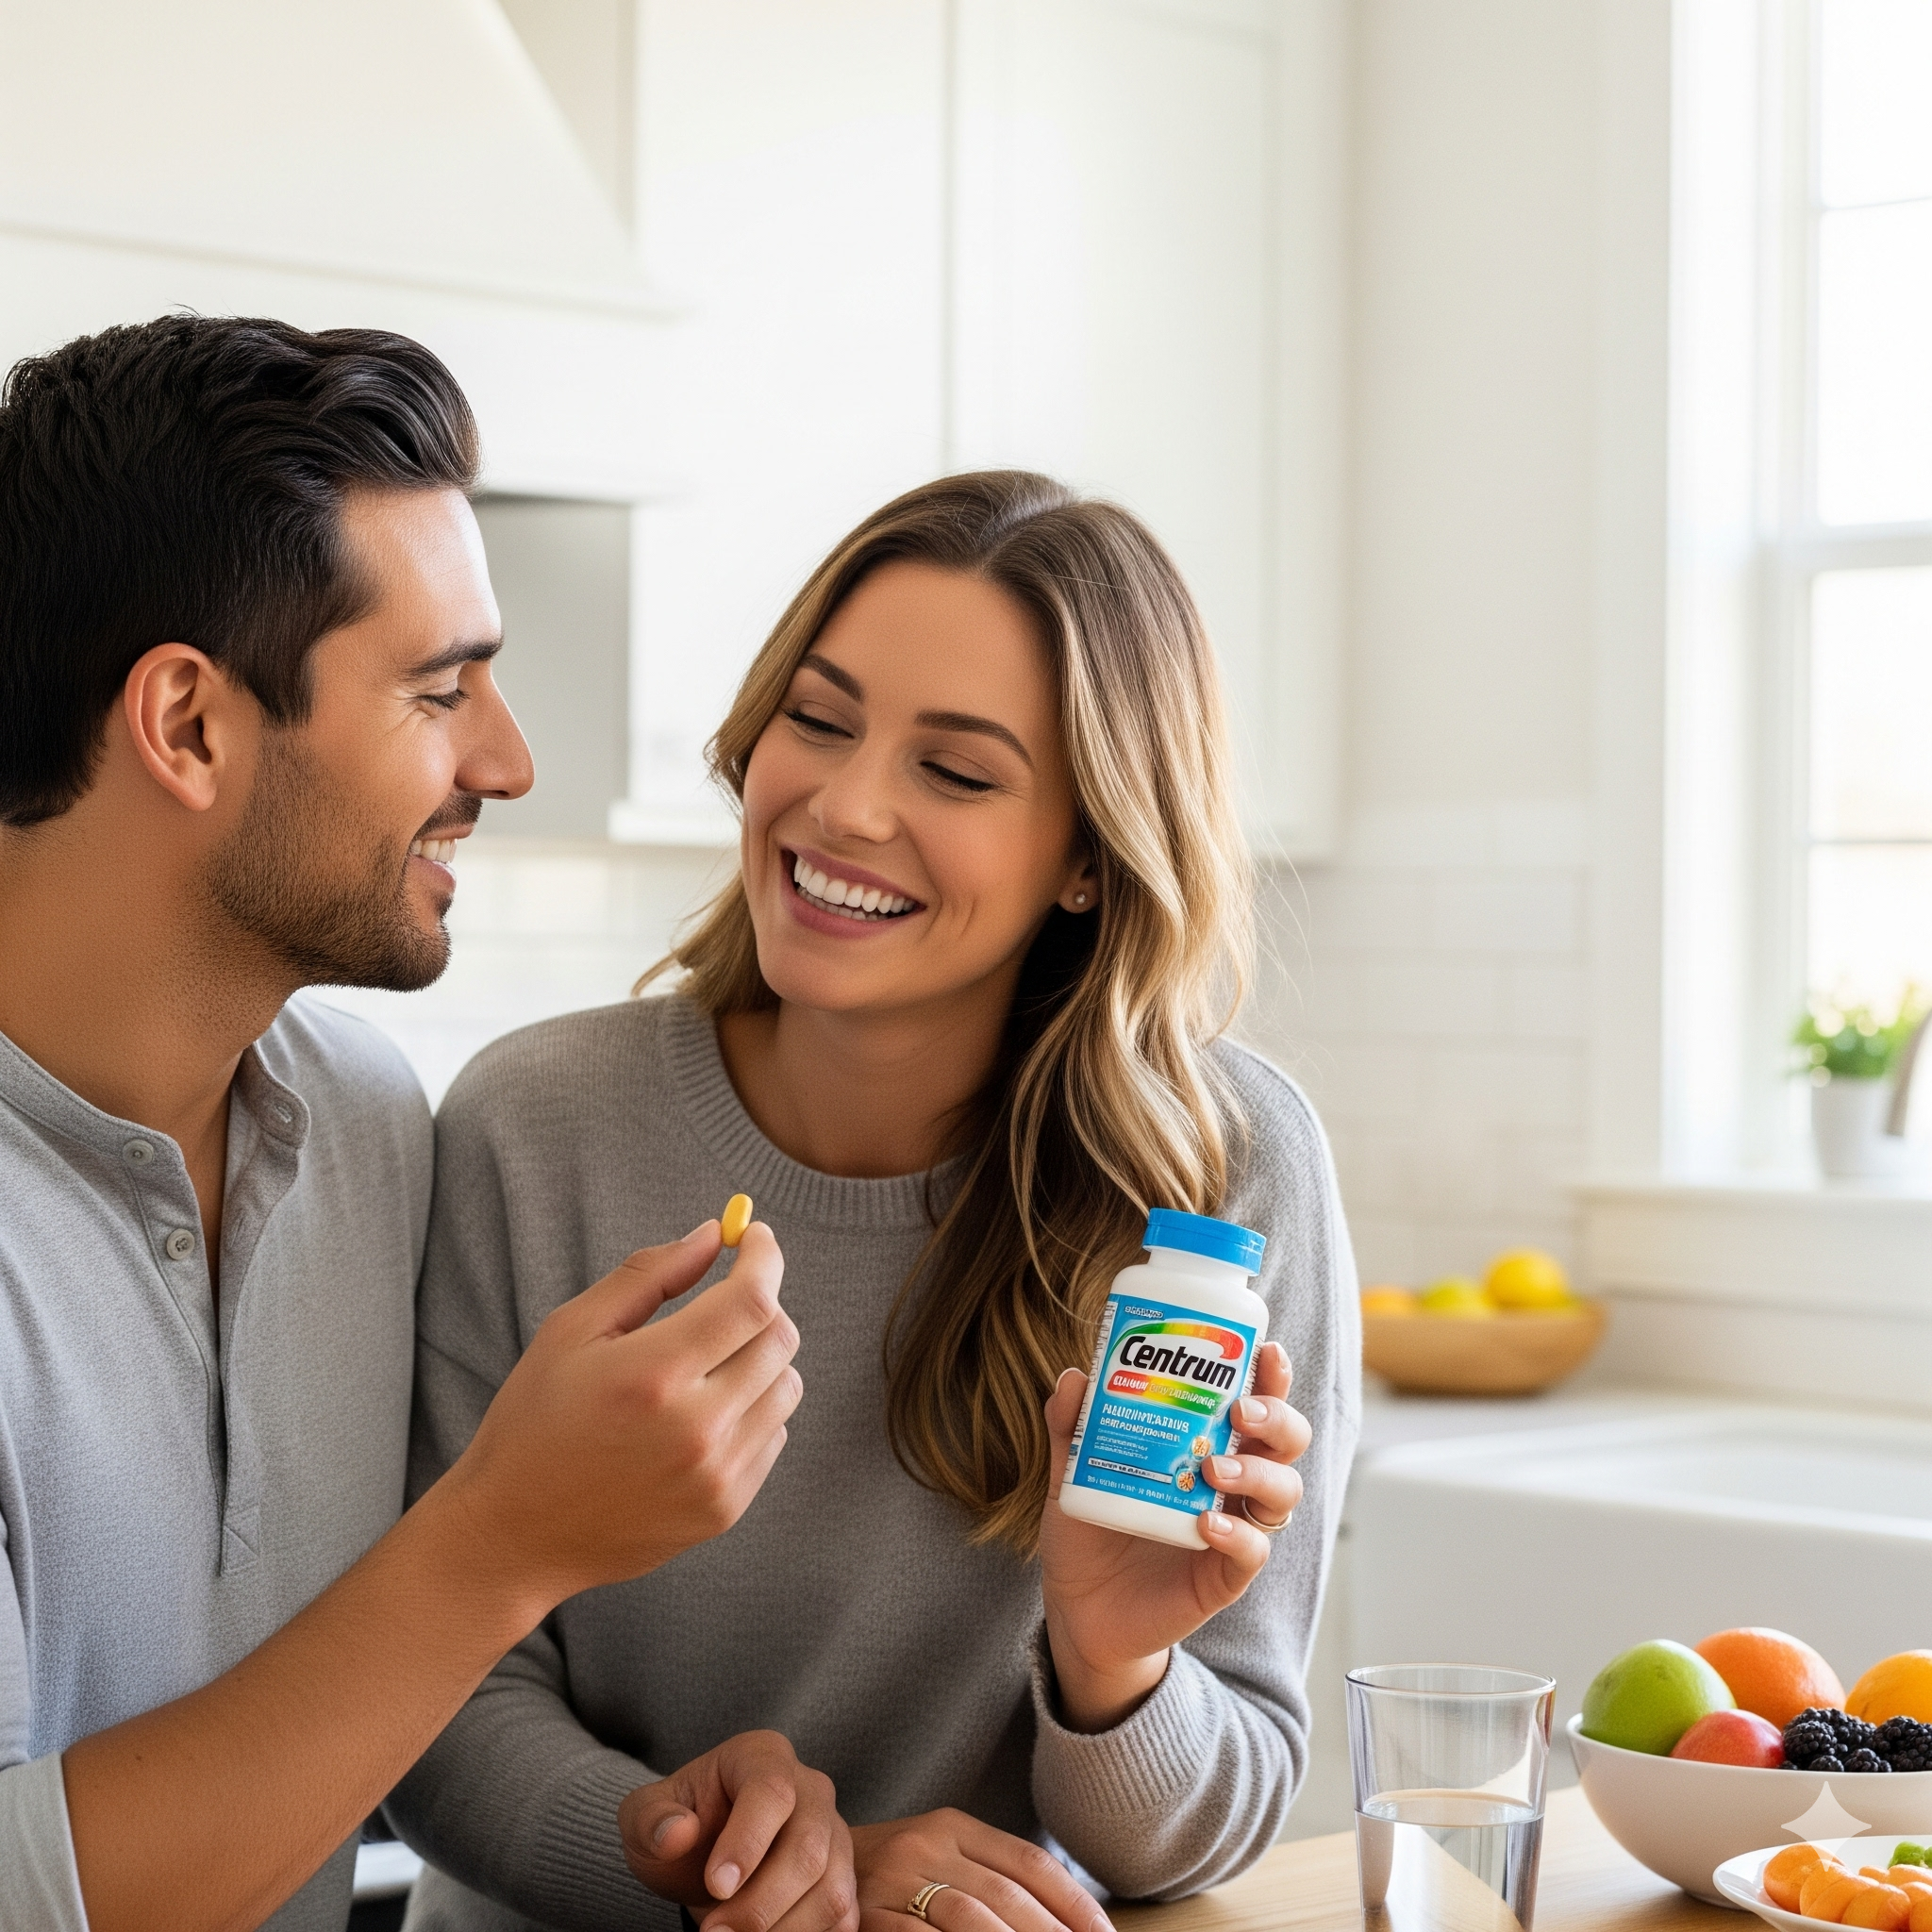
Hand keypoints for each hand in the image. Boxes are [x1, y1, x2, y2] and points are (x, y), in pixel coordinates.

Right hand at [440, 1219, 800, 1610]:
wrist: (513, 1535)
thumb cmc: (534, 1422)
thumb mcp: (571, 1330)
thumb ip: (649, 1274)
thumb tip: (714, 1235)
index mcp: (652, 1375)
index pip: (751, 1301)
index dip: (765, 1258)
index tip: (756, 1238)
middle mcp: (695, 1429)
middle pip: (780, 1340)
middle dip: (762, 1302)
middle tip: (726, 1298)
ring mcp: (715, 1477)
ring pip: (786, 1387)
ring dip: (762, 1358)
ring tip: (710, 1360)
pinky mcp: (724, 1511)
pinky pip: (774, 1436)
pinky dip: (754, 1410)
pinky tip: (703, 1413)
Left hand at [620, 1731, 856, 1931]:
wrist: (705, 1854)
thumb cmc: (677, 1827)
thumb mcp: (645, 1817)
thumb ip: (651, 1820)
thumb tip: (676, 1834)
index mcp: (763, 1756)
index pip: (771, 1792)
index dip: (747, 1842)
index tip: (715, 1887)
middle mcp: (811, 1789)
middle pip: (807, 1848)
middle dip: (759, 1905)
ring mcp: (835, 1833)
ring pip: (831, 1891)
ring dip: (782, 1931)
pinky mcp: (846, 1877)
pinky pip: (844, 1919)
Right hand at [851, 1810, 1109, 1931]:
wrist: (804, 1861)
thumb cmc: (887, 1872)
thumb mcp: (938, 1855)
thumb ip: (991, 1877)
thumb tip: (1070, 1920)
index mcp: (953, 1825)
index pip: (1030, 1864)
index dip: (1075, 1904)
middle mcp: (926, 1844)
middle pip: (1008, 1895)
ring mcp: (893, 1879)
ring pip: (971, 1918)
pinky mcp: (866, 1913)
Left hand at [1037, 1340, 1310, 1730]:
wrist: (1079, 1609)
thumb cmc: (1091, 1528)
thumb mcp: (1073, 1471)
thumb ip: (1070, 1426)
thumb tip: (1073, 1378)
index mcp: (1208, 1444)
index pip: (1256, 1403)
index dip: (1271, 1376)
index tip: (1265, 1351)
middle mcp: (1231, 1483)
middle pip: (1287, 1442)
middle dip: (1277, 1418)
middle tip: (1240, 1412)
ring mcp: (1233, 1528)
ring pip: (1282, 1494)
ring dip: (1260, 1472)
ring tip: (1215, 1467)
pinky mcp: (1223, 1576)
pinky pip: (1253, 1552)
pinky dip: (1238, 1535)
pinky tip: (1208, 1523)